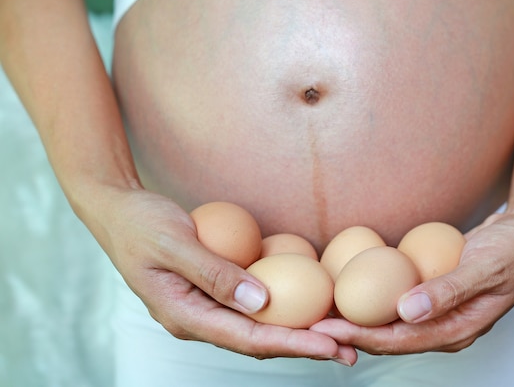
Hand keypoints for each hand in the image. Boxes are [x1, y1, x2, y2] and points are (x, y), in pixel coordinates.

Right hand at [85, 185, 356, 362]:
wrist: (116, 210)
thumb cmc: (140, 222)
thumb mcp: (173, 242)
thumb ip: (213, 273)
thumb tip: (262, 301)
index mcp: (183, 316)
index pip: (247, 339)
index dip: (292, 344)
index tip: (332, 345)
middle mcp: (196, 320)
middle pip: (258, 341)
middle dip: (305, 345)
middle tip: (351, 348)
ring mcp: (204, 308)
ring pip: (258, 327)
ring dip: (298, 330)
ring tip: (339, 332)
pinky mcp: (211, 292)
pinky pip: (251, 306)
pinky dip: (282, 308)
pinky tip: (309, 304)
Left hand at [310, 209, 513, 355]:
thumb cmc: (511, 250)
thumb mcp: (485, 266)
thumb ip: (448, 290)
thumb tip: (407, 311)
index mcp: (458, 330)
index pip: (401, 341)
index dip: (362, 336)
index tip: (329, 327)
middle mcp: (445, 328)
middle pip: (389, 338)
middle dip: (350, 333)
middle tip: (311, 322)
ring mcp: (438, 314)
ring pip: (389, 324)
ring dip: (357, 318)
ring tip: (321, 309)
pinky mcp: (432, 298)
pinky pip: (396, 304)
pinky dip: (371, 300)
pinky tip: (348, 289)